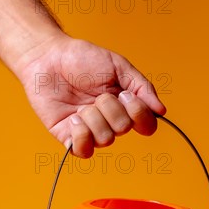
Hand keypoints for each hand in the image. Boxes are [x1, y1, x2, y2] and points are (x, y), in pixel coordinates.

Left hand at [17, 34, 166, 157]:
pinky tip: (73, 117)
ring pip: (105, 139)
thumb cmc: (82, 59)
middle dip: (110, 107)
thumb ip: (142, 86)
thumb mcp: (118, 66)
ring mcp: (90, 131)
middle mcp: (110, 122)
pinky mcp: (68, 137)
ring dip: (93, 116)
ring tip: (81, 104)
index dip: (140, 114)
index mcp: (125, 106)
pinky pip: (83, 150)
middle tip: (97, 94)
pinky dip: (81, 134)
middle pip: (124, 129)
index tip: (126, 95)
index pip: (147, 126)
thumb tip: (161, 110)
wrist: (48, 57)